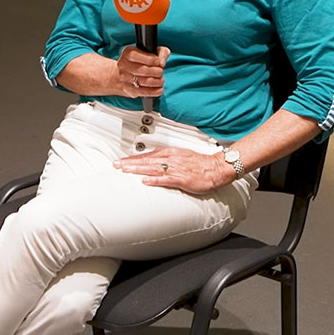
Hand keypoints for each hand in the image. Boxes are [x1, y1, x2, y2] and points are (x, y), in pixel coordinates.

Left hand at [114, 147, 234, 194]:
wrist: (216, 168)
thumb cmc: (200, 164)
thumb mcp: (181, 156)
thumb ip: (167, 159)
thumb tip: (154, 161)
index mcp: (171, 153)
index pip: (148, 155)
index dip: (133, 158)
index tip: (122, 161)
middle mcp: (171, 159)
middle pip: (146, 160)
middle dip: (130, 163)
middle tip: (116, 165)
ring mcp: (176, 168)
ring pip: (153, 168)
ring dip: (138, 169)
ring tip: (125, 170)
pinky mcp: (181, 179)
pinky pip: (166, 179)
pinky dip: (155, 180)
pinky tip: (145, 181)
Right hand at [116, 45, 170, 98]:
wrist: (129, 72)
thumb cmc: (144, 60)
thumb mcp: (154, 51)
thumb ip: (162, 53)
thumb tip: (161, 63)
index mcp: (127, 53)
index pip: (134, 55)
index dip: (149, 59)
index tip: (158, 62)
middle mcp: (123, 65)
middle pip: (142, 70)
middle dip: (156, 72)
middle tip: (161, 72)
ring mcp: (124, 78)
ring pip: (144, 82)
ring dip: (157, 82)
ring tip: (161, 80)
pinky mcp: (128, 90)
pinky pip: (143, 92)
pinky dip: (155, 91)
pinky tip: (160, 89)